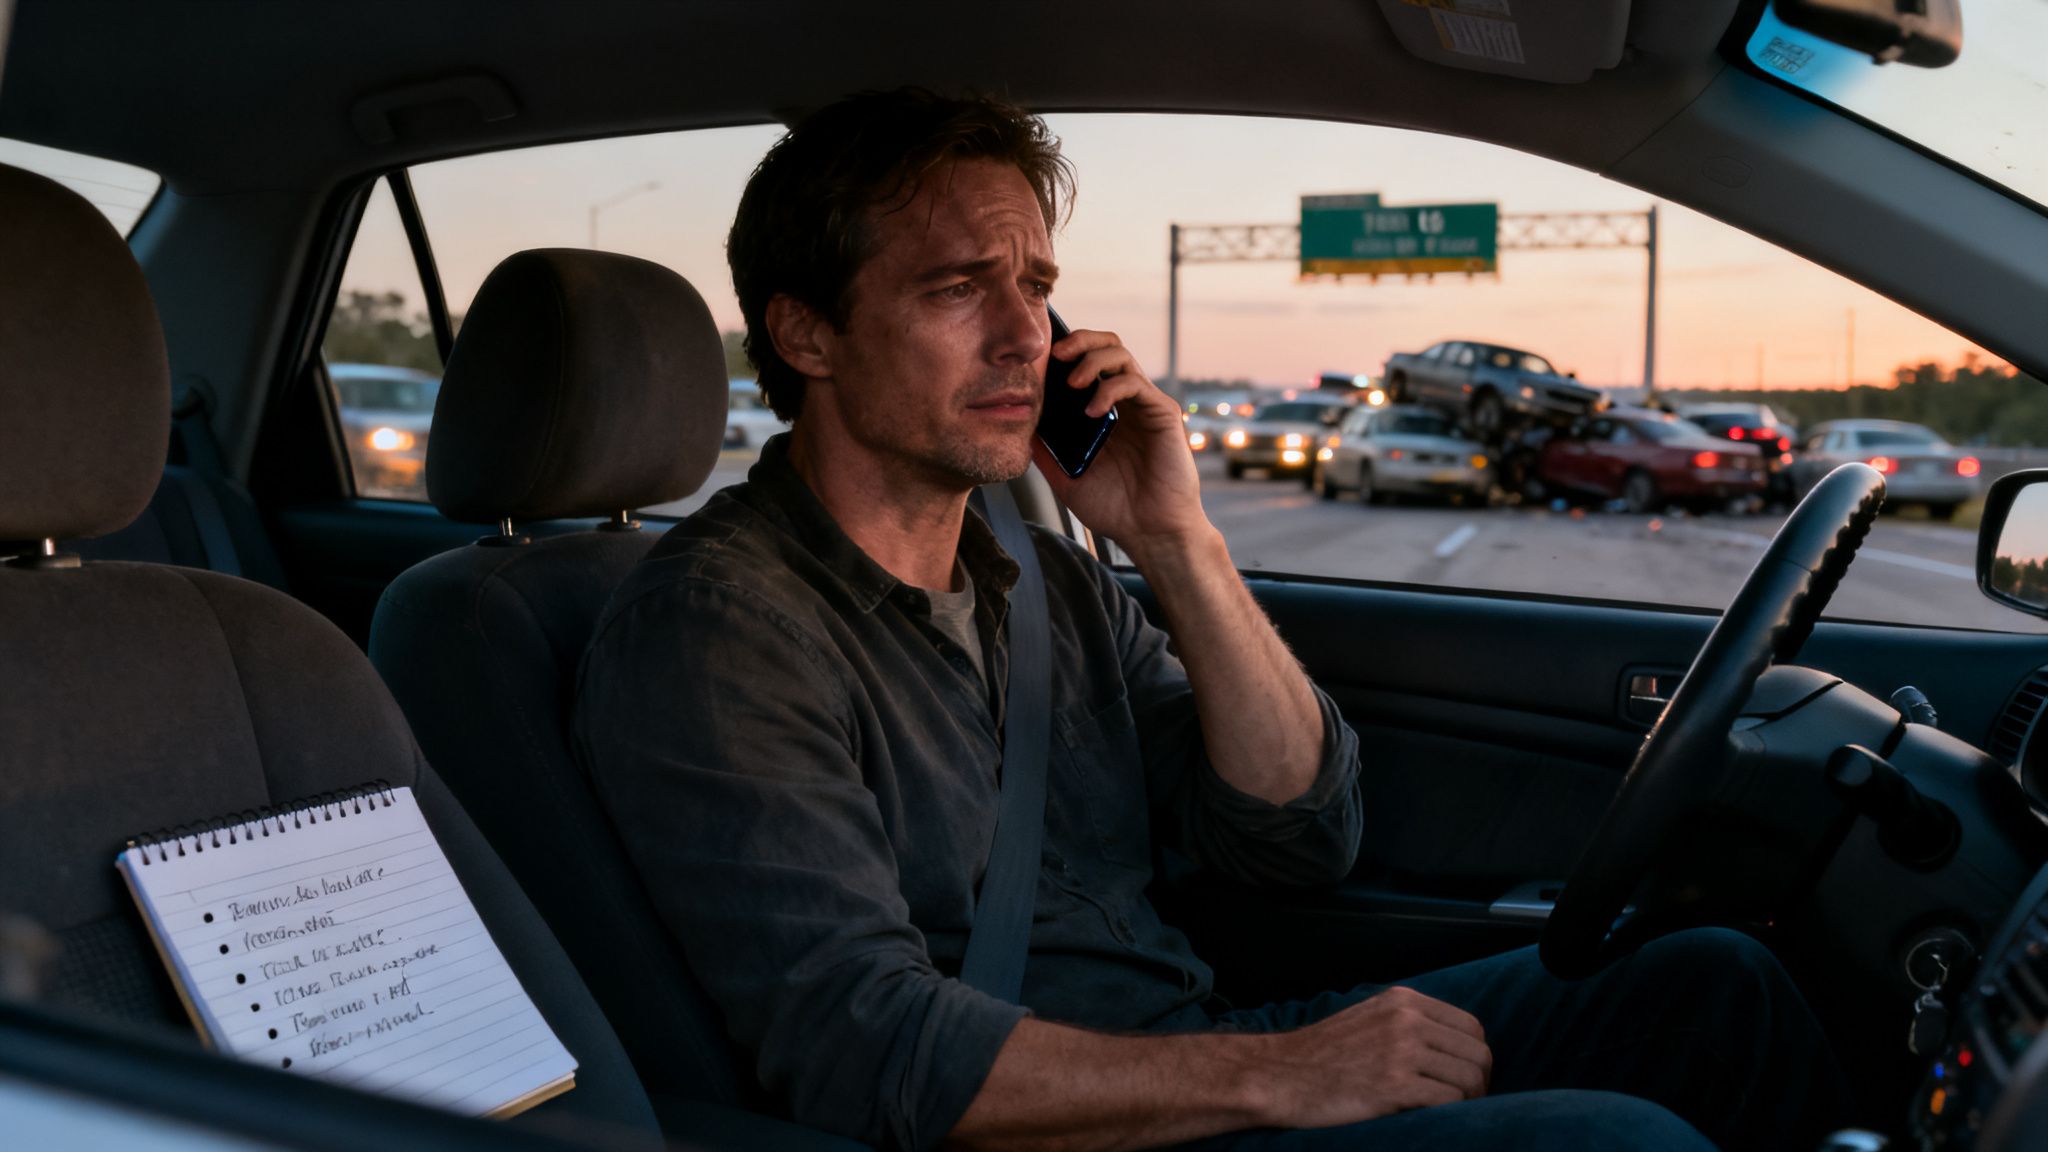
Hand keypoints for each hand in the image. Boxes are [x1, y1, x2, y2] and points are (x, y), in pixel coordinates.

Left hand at [1030, 328, 1209, 559]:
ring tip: (1072, 382)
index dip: (1066, 351)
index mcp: (1105, 410)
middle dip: (1080, 340)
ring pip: (1121, 355)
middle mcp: (1126, 401)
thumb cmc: (1115, 508)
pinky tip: (1093, 411)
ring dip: (1092, 360)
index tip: (1039, 359)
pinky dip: (1109, 390)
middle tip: (1055, 353)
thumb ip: (1045, 451)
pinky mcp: (1163, 413)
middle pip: (1107, 345)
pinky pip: (1135, 384)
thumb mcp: (1066, 477)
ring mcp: (1145, 404)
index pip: (1087, 361)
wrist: (1149, 532)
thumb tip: (1017, 426)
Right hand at [1250, 986, 1491, 1128]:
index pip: (1471, 1027)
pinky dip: (1449, 1115)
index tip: (1464, 1078)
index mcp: (1403, 1001)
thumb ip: (1408, 1021)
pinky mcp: (1395, 1086)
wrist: (1280, 1075)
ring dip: (1467, 1103)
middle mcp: (1407, 1020)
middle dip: (1478, 1083)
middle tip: (1464, 1103)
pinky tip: (1428, 1117)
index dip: (1474, 1057)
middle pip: (1477, 1054)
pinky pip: (1449, 1102)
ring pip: (1469, 1080)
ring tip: (1448, 1113)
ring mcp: (1401, 1052)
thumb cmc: (1323, 1054)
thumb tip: (1452, 1044)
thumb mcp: (1369, 1017)